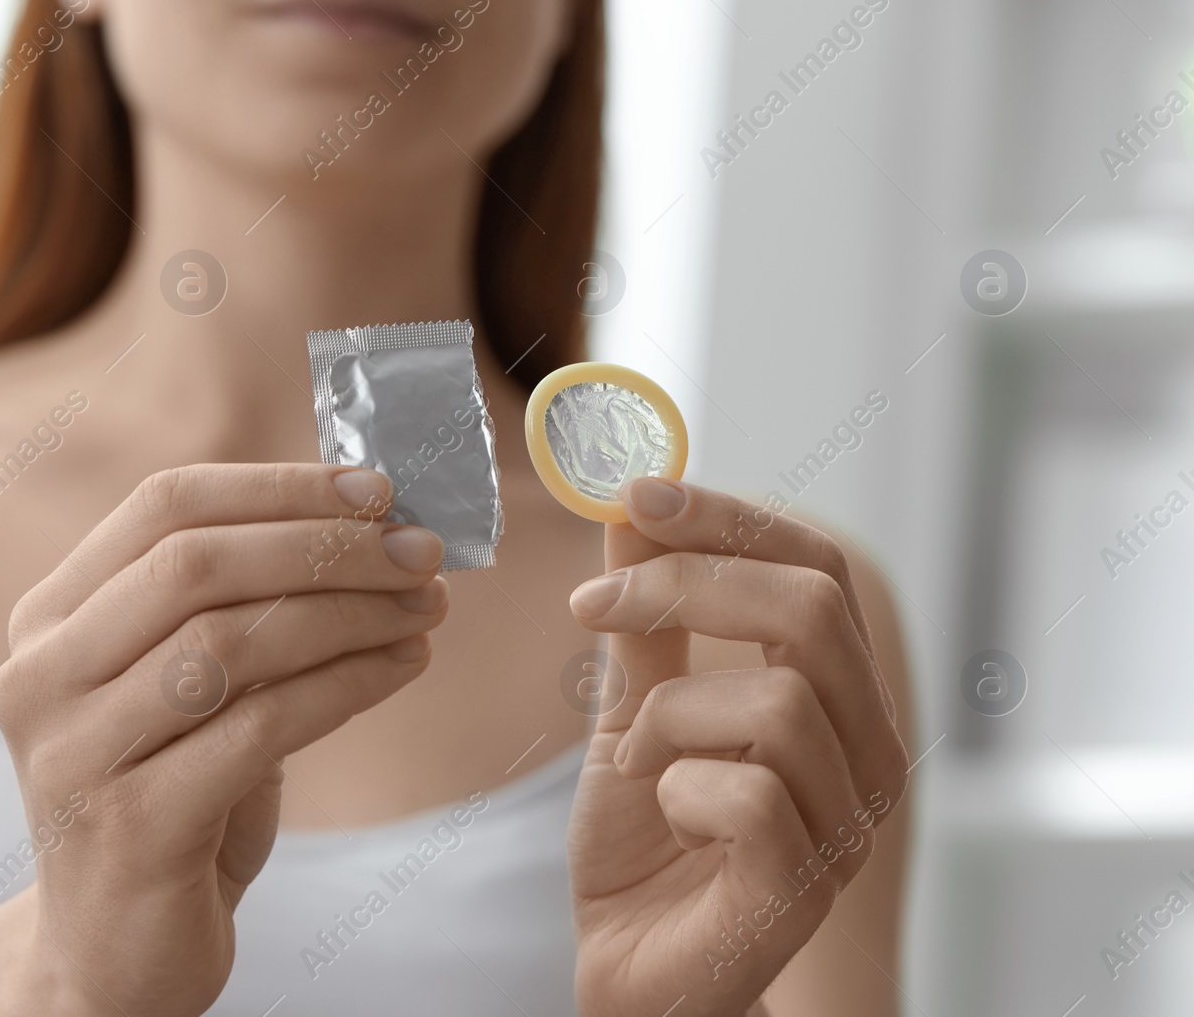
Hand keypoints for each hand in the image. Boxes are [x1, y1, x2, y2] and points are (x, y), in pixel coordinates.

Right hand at [0, 464, 447, 1015]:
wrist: (118, 952)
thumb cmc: (174, 798)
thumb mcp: (188, 687)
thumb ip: (241, 606)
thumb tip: (371, 523)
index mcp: (49, 619)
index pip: (164, 507)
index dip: (279, 487)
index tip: (378, 489)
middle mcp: (40, 675)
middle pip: (195, 565)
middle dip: (326, 547)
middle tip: (423, 552)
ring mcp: (74, 753)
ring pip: (229, 642)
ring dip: (348, 613)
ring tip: (426, 608)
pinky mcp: (129, 826)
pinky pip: (260, 728)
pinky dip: (347, 685)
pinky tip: (402, 667)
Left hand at [564, 478, 907, 1016]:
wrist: (631, 966)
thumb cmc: (645, 838)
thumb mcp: (634, 706)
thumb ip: (645, 622)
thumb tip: (630, 508)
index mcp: (837, 694)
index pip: (815, 566)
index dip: (728, 515)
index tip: (634, 492)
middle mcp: (867, 752)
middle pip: (811, 609)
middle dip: (685, 585)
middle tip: (592, 606)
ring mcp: (847, 824)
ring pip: (778, 700)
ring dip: (668, 713)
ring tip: (632, 753)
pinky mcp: (803, 887)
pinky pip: (747, 794)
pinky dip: (674, 787)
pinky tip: (661, 811)